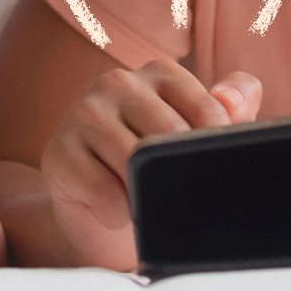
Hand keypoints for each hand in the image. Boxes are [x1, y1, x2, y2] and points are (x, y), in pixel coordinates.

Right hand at [42, 58, 261, 238]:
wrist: (100, 217)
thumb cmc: (157, 173)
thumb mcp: (200, 141)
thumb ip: (233, 112)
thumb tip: (233, 105)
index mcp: (160, 73)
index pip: (209, 111)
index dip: (214, 153)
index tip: (204, 172)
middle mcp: (117, 82)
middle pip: (170, 137)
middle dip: (177, 178)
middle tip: (172, 196)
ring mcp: (82, 114)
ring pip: (133, 162)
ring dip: (146, 198)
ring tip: (143, 203)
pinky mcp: (57, 153)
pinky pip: (103, 192)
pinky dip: (118, 214)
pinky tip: (113, 211)